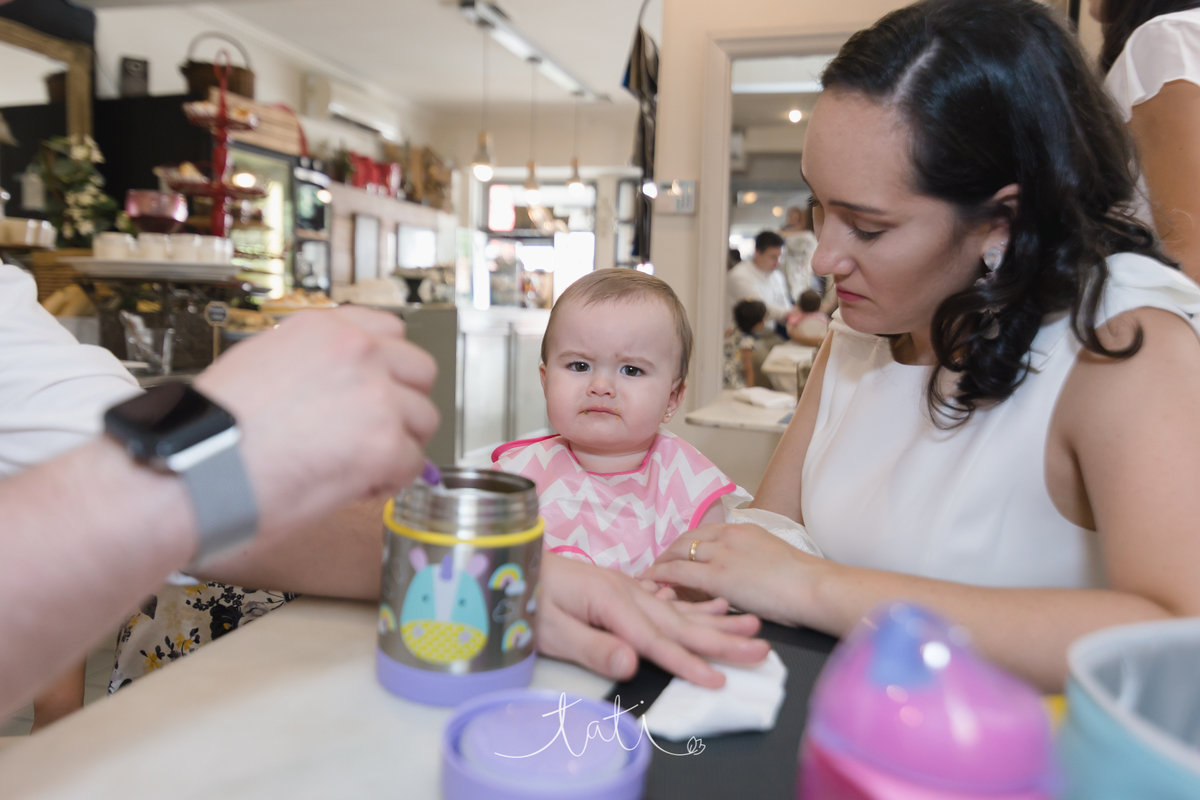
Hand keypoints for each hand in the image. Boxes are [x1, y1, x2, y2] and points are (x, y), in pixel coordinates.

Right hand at [194, 307, 438, 542]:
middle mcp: (356, 352)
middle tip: (375, 432)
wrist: (193, 468)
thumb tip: (342, 388)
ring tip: (357, 464)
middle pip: (420, 371)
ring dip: (398, 445)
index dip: (388, 368)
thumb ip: (314, 365)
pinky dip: (389, 481)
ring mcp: (375, 396)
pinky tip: (353, 486)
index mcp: (325, 329)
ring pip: (423, 420)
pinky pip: (413, 464)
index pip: (391, 331)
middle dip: (403, 404)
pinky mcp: (383, 443)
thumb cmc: (211, 431)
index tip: (381, 388)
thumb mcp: (263, 363)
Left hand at [537, 554, 769, 688]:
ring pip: (682, 610)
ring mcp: (630, 589)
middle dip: (723, 640)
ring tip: (753, 625)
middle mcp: (628, 592)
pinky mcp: (626, 590)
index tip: (718, 679)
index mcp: (611, 602)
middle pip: (681, 623)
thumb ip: (593, 647)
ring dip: (719, 621)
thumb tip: (632, 664)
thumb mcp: (550, 630)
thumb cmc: (527, 598)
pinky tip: (717, 608)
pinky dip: (696, 606)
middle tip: (761, 651)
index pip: (656, 641)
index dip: (687, 663)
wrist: (514, 563)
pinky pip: (669, 600)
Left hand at [644, 523, 824, 626]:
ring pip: (677, 553)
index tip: (678, 555)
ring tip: (647, 577)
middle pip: (687, 539)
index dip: (687, 545)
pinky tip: (650, 585)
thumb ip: (754, 560)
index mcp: (745, 530)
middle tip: (656, 566)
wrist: (815, 587)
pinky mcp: (716, 576)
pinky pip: (677, 572)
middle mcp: (729, 536)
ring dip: (659, 564)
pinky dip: (660, 577)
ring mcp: (721, 554)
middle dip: (668, 552)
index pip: (705, 533)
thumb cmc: (805, 582)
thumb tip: (746, 573)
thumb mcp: (775, 559)